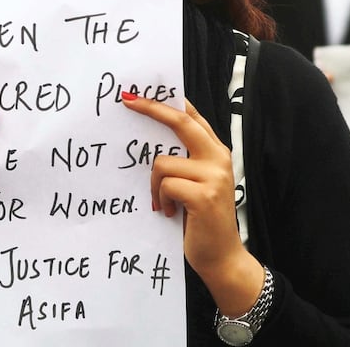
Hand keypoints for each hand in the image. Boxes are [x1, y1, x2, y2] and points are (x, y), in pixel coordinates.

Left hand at [121, 95, 262, 315]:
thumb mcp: (194, 183)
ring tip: (163, 203)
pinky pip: (165, 184)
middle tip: (127, 100)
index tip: (140, 92)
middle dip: (152, 108)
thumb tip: (147, 139)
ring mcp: (213, 176)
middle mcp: (218, 158)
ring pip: (162, 163)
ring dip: (154, 186)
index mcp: (216, 152)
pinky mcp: (204, 195)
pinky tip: (170, 213)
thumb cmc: (200, 220)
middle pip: (181, 123)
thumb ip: (182, 160)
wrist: (221, 257)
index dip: (167, 102)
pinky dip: (160, 199)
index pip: (191, 117)